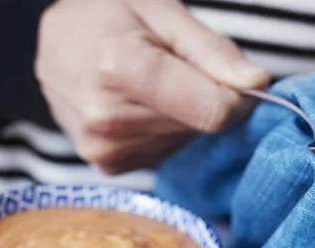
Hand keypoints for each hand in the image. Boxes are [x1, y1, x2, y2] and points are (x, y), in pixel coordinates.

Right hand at [35, 0, 269, 173]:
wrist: (57, 39)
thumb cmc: (110, 14)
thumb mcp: (162, 11)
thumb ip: (212, 51)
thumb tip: (257, 84)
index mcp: (118, 69)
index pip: (212, 111)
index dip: (236, 97)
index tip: (232, 77)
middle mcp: (106, 118)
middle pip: (200, 126)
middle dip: (203, 99)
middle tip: (173, 69)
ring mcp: (102, 148)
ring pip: (184, 140)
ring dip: (182, 115)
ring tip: (148, 83)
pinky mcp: (106, 164)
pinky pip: (164, 152)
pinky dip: (163, 130)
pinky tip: (138, 104)